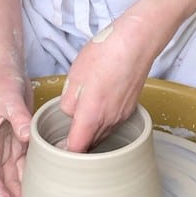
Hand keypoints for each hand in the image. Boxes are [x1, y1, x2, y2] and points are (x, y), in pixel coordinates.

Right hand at [0, 65, 32, 196]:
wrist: (8, 71)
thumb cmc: (2, 82)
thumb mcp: (9, 97)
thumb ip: (16, 116)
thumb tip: (24, 136)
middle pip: (1, 181)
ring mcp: (8, 147)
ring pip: (13, 177)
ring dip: (21, 194)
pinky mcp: (20, 143)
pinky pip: (24, 166)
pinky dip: (30, 179)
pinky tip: (41, 190)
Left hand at [60, 14, 156, 151]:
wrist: (136, 44)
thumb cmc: (104, 55)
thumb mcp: (74, 78)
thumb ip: (68, 104)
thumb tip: (70, 116)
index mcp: (91, 117)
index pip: (77, 149)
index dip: (66, 152)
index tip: (58, 149)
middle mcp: (108, 123)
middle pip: (90, 146)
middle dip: (78, 146)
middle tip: (65, 139)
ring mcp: (120, 118)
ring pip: (102, 137)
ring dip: (90, 135)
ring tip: (80, 125)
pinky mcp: (128, 111)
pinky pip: (112, 126)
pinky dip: (102, 125)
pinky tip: (97, 111)